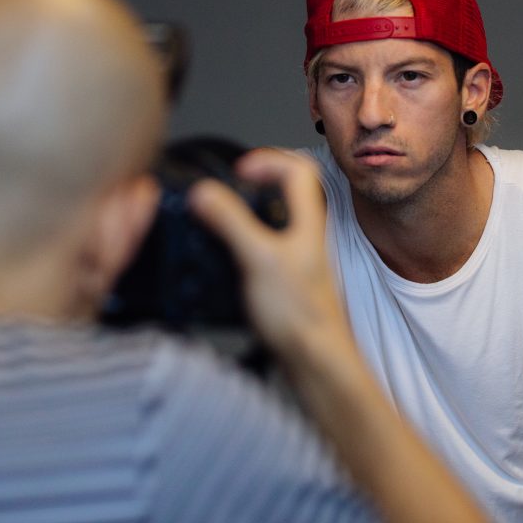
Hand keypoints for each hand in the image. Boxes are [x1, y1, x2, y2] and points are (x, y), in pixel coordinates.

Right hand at [187, 148, 350, 360]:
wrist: (317, 363)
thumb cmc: (301, 317)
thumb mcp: (258, 259)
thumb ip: (231, 222)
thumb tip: (206, 192)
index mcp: (308, 223)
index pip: (299, 170)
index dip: (268, 160)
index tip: (239, 171)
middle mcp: (308, 238)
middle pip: (291, 193)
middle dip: (260, 181)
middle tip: (232, 185)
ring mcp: (300, 262)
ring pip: (280, 222)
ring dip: (254, 211)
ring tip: (225, 216)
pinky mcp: (288, 285)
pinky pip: (270, 251)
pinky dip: (249, 244)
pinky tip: (229, 258)